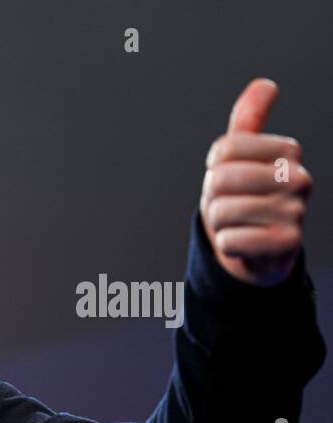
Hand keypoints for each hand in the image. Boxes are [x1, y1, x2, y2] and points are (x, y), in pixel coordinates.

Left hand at [199, 77, 312, 286]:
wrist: (257, 248)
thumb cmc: (245, 197)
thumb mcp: (242, 157)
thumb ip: (248, 121)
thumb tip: (265, 84)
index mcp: (288, 151)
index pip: (224, 149)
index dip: (214, 167)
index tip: (228, 177)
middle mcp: (299, 178)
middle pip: (220, 179)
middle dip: (213, 198)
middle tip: (231, 205)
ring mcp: (297, 211)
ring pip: (222, 212)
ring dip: (219, 224)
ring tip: (239, 224)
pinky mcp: (288, 243)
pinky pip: (231, 241)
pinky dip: (228, 245)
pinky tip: (244, 243)